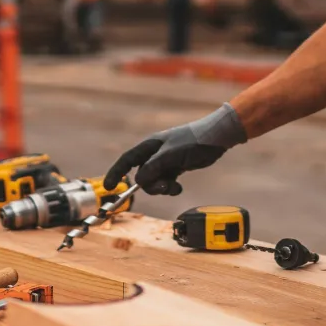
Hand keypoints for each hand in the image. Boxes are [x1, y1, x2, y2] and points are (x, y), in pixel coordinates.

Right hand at [103, 104, 247, 195]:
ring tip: (174, 187)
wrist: (217, 138)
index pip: (127, 160)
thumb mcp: (172, 155)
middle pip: (141, 175)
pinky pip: (165, 182)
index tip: (109, 187)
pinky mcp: (175, 167)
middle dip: (150, 185)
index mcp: (150, 146)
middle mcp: (155, 153)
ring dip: (162, 188)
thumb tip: (138, 180)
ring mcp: (165, 161)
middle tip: (164, 187)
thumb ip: (154, 167)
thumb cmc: (194, 141)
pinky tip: (179, 187)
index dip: (116, 173)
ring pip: (154, 181)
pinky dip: (170, 187)